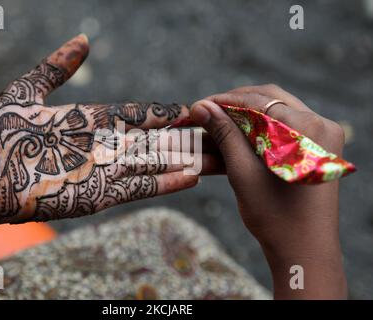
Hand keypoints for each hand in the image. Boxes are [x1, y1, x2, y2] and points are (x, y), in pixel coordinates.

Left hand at [0, 34, 218, 257]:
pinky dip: (165, 183)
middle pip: (152, 141)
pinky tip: (190, 177)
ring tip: (215, 157)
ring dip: (183, 161)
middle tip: (216, 134)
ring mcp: (102, 172)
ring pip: (152, 164)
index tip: (189, 107)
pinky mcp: (97, 196)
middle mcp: (102, 146)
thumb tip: (84, 40)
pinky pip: (137, 188)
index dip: (162, 112)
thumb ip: (56, 68)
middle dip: (184, 139)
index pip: (136, 115)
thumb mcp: (25, 92)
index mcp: (90, 121)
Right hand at [190, 84, 346, 298]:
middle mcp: (321, 125)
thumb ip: (224, 134)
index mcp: (308, 128)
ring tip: (218, 124)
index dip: (225, 100)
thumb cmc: (275, 215)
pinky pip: (284, 127)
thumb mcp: (242, 171)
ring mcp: (321, 136)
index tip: (199, 105)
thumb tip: (201, 107)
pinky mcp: (316, 148)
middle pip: (270, 100)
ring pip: (276, 112)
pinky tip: (237, 136)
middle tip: (207, 112)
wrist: (302, 249)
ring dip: (246, 116)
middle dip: (235, 104)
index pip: (260, 100)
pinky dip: (259, 129)